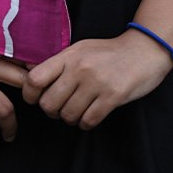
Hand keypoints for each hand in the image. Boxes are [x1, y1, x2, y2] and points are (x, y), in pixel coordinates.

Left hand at [22, 30, 172, 129]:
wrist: (143, 50)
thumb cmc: (108, 53)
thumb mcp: (81, 49)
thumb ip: (58, 62)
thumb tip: (29, 73)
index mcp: (69, 55)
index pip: (35, 79)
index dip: (29, 94)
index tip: (36, 98)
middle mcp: (80, 68)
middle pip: (49, 103)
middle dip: (52, 111)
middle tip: (61, 107)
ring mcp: (97, 82)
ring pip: (68, 115)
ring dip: (71, 118)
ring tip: (78, 110)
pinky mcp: (113, 96)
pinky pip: (88, 121)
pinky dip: (86, 122)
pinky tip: (91, 114)